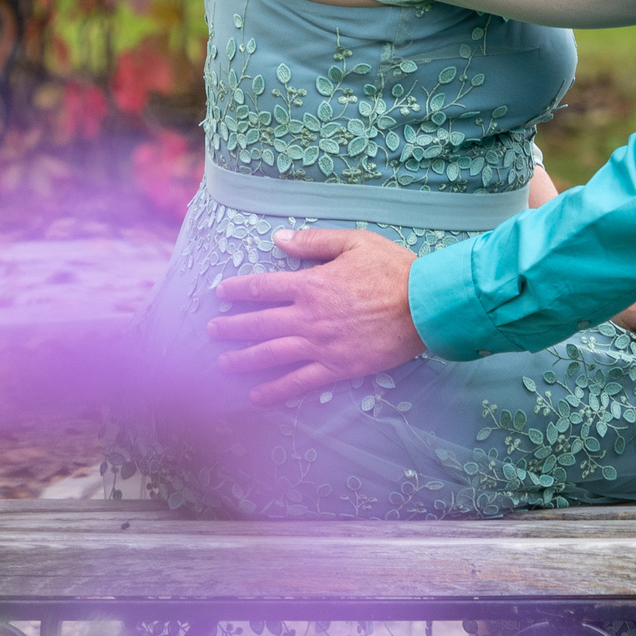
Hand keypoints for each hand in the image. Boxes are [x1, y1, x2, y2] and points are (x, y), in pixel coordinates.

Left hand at [208, 228, 424, 406]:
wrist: (423, 306)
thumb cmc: (393, 270)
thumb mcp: (355, 242)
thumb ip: (314, 242)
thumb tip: (278, 238)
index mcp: (310, 285)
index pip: (263, 287)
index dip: (238, 290)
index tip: (220, 292)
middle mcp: (308, 317)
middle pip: (259, 323)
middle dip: (231, 327)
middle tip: (212, 330)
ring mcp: (320, 345)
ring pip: (271, 354)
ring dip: (243, 359)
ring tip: (223, 363)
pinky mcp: (336, 368)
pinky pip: (298, 383)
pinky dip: (274, 391)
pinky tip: (256, 396)